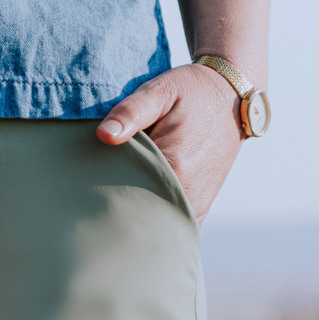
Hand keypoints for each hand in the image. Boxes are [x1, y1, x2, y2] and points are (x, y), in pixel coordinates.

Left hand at [95, 62, 242, 222]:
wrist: (230, 97)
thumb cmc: (191, 92)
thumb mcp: (160, 91)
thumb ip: (130, 112)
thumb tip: (104, 135)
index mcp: (174, 167)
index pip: (123, 192)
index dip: (101, 188)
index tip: (88, 181)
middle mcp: (187, 194)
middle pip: (137, 215)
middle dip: (116, 207)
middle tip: (97, 192)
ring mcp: (196, 207)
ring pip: (154, 226)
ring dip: (135, 218)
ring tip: (118, 199)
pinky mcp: (199, 211)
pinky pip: (170, 228)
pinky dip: (152, 222)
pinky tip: (138, 207)